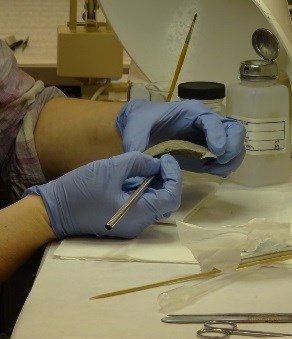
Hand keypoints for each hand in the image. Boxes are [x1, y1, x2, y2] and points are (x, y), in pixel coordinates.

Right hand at [23, 152, 181, 238]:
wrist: (53, 211)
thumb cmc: (80, 190)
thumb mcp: (111, 169)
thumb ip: (138, 162)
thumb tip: (156, 163)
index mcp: (138, 215)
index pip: (171, 197)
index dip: (173, 176)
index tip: (165, 159)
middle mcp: (138, 225)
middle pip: (165, 202)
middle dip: (166, 180)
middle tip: (158, 161)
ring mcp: (130, 226)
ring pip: (154, 204)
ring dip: (155, 185)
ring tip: (146, 167)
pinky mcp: (123, 222)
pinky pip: (142, 207)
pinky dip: (143, 191)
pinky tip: (134, 178)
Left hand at [116, 100, 245, 176]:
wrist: (143, 127)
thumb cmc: (141, 122)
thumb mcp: (135, 129)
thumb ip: (136, 143)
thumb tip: (141, 163)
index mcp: (191, 112)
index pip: (213, 120)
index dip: (218, 135)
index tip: (216, 152)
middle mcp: (206, 122)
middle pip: (235, 130)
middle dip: (233, 147)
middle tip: (220, 161)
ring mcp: (209, 137)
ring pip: (236, 144)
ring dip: (232, 158)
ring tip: (215, 169)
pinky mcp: (207, 151)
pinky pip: (227, 158)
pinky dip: (225, 166)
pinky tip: (212, 171)